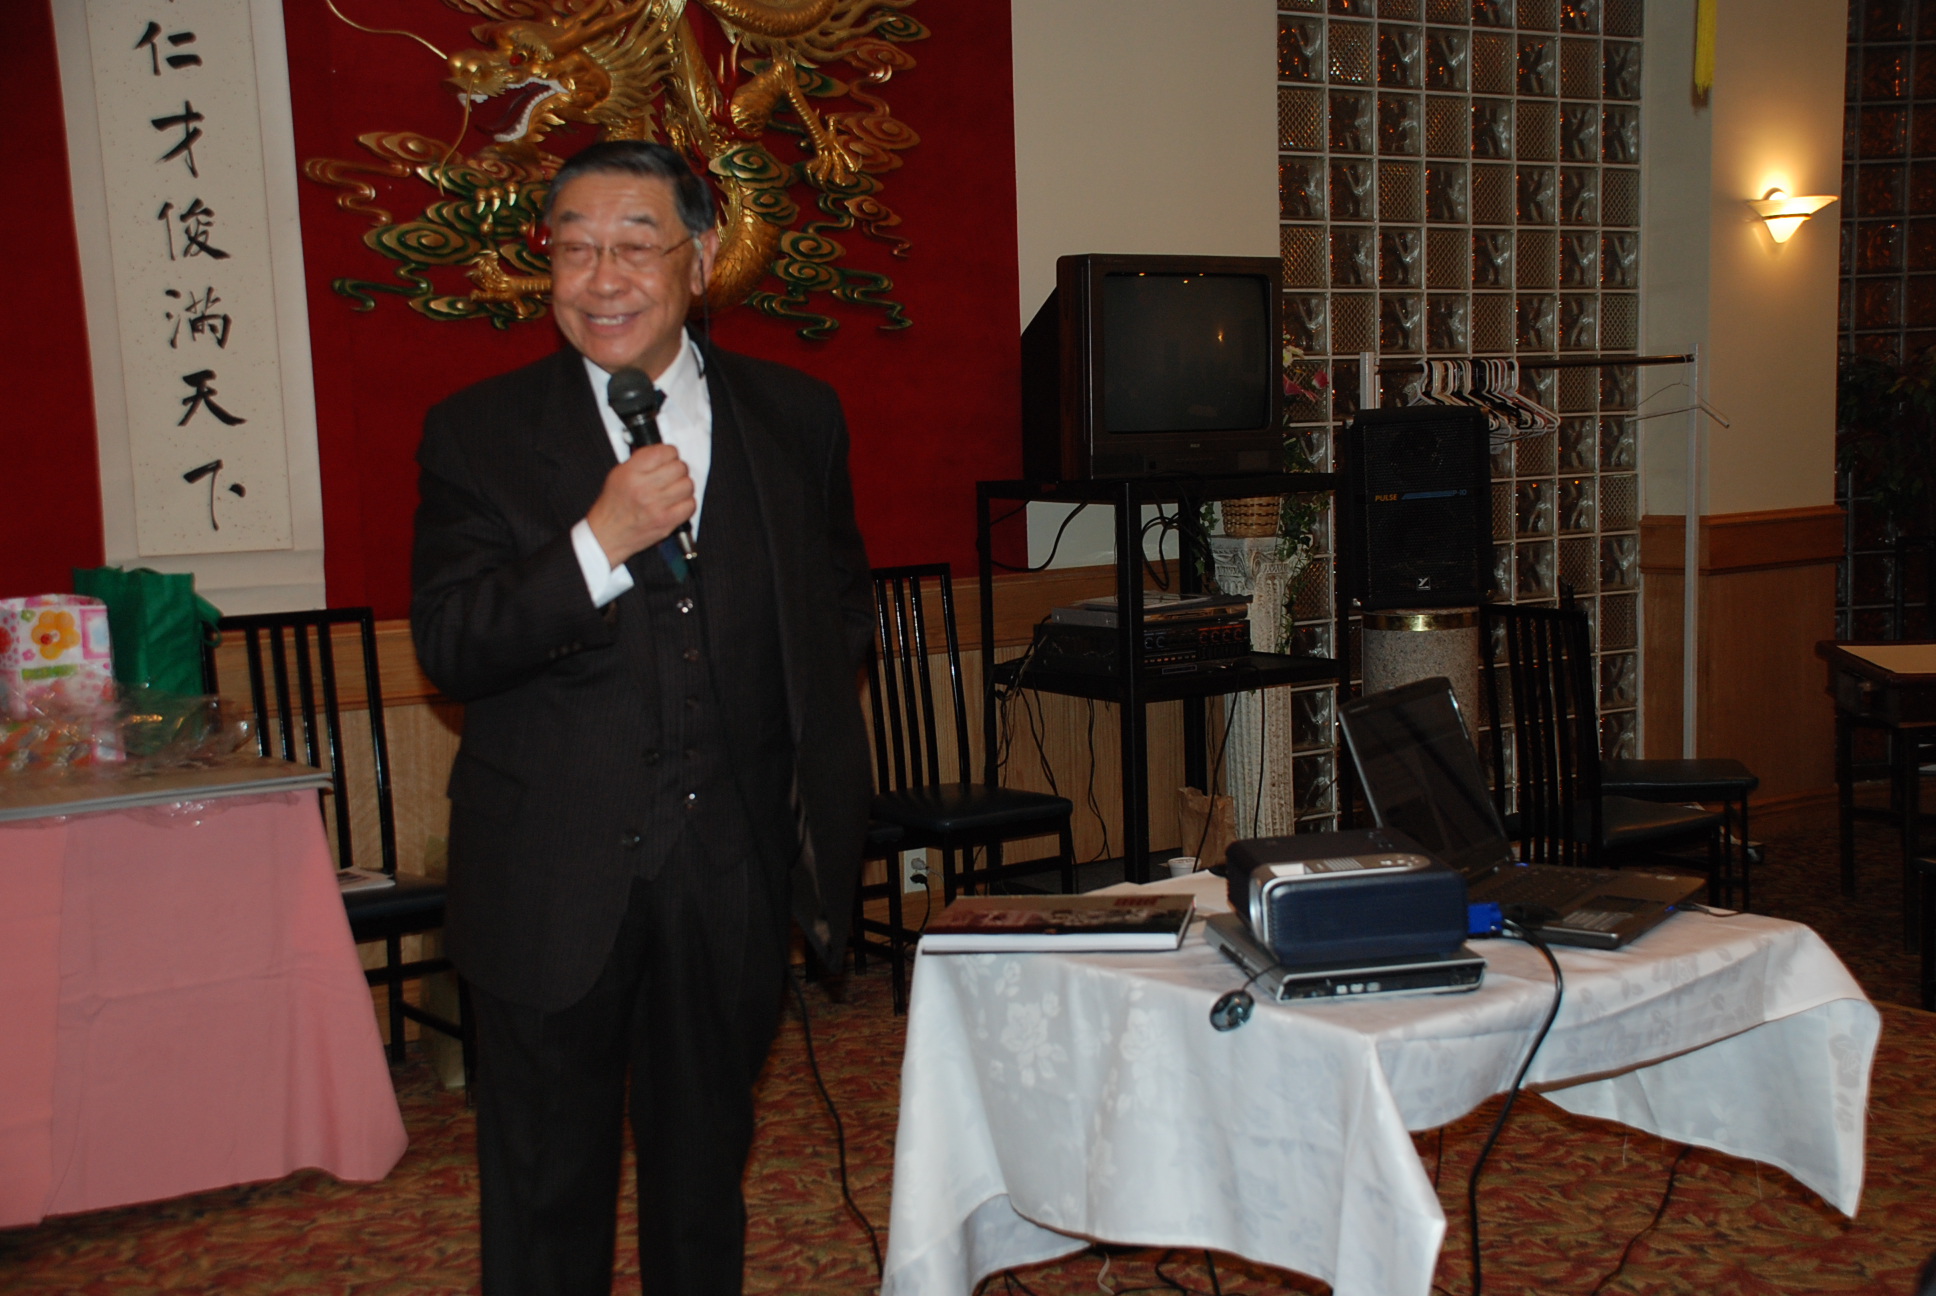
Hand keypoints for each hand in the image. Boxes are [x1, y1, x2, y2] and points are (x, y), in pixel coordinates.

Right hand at [584, 444, 694, 567]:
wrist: (608, 535)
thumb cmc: (613, 505)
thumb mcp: (618, 474)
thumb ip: (641, 461)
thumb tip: (663, 453)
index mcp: (631, 473)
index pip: (663, 452)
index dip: (669, 453)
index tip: (668, 458)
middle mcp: (644, 488)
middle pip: (679, 467)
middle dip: (677, 469)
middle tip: (671, 475)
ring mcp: (657, 506)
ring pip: (688, 485)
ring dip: (683, 485)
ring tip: (674, 489)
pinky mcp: (667, 522)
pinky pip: (690, 505)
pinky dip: (686, 502)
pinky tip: (676, 503)